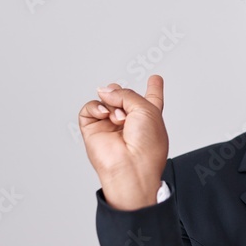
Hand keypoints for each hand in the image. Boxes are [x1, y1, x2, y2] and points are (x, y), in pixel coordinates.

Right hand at [78, 75, 168, 209]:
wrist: (131, 166)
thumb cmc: (147, 144)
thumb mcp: (146, 109)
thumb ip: (126, 94)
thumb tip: (104, 91)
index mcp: (149, 117)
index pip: (151, 98)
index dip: (154, 87)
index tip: (155, 79)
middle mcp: (130, 121)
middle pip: (124, 96)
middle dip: (122, 93)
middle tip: (124, 105)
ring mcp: (111, 125)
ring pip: (106, 99)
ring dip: (113, 104)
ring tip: (120, 118)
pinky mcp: (93, 130)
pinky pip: (89, 108)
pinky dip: (96, 107)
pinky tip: (104, 114)